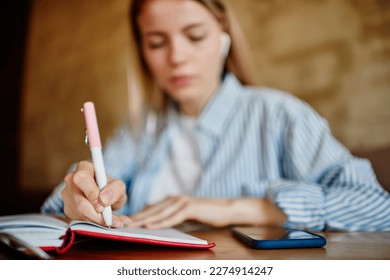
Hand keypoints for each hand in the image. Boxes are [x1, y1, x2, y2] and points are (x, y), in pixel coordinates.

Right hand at [62, 161, 130, 227]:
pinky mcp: (67, 209)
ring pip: (79, 213)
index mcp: (84, 168)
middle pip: (79, 200)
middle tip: (108, 219)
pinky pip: (79, 219)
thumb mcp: (119, 187)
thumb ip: (115, 190)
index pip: (82, 178)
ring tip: (114, 222)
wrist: (106, 199)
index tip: (102, 205)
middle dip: (95, 213)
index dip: (91, 192)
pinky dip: (94, 224)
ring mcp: (67, 195)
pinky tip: (104, 222)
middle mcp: (71, 180)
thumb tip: (104, 199)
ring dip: (97, 220)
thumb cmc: (111, 189)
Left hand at [128, 196, 286, 228]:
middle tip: (122, 224)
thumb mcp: (187, 215)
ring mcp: (183, 202)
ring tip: (131, 226)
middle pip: (152, 210)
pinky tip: (151, 227)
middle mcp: (175, 198)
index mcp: (173, 199)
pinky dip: (160, 223)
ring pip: (159, 213)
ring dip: (144, 220)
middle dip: (136, 218)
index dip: (138, 215)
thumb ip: (172, 216)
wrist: (227, 209)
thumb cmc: (208, 213)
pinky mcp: (190, 207)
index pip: (151, 208)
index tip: (126, 221)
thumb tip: (156, 222)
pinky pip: (172, 217)